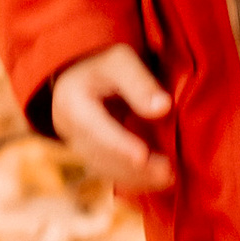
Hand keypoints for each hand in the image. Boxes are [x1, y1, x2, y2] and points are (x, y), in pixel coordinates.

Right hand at [49, 45, 173, 195]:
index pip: (97, 129)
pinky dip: (134, 178)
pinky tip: (158, 180)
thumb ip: (140, 82)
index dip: (120, 145)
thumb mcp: (120, 60)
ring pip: (107, 169)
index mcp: (72, 103)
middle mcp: (70, 131)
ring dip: (137, 178)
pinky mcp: (91, 157)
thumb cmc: (103, 64)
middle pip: (103, 156)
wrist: (80, 77)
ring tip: (170, 179)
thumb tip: (164, 108)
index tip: (143, 156)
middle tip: (168, 174)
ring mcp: (79, 147)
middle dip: (135, 169)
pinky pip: (111, 172)